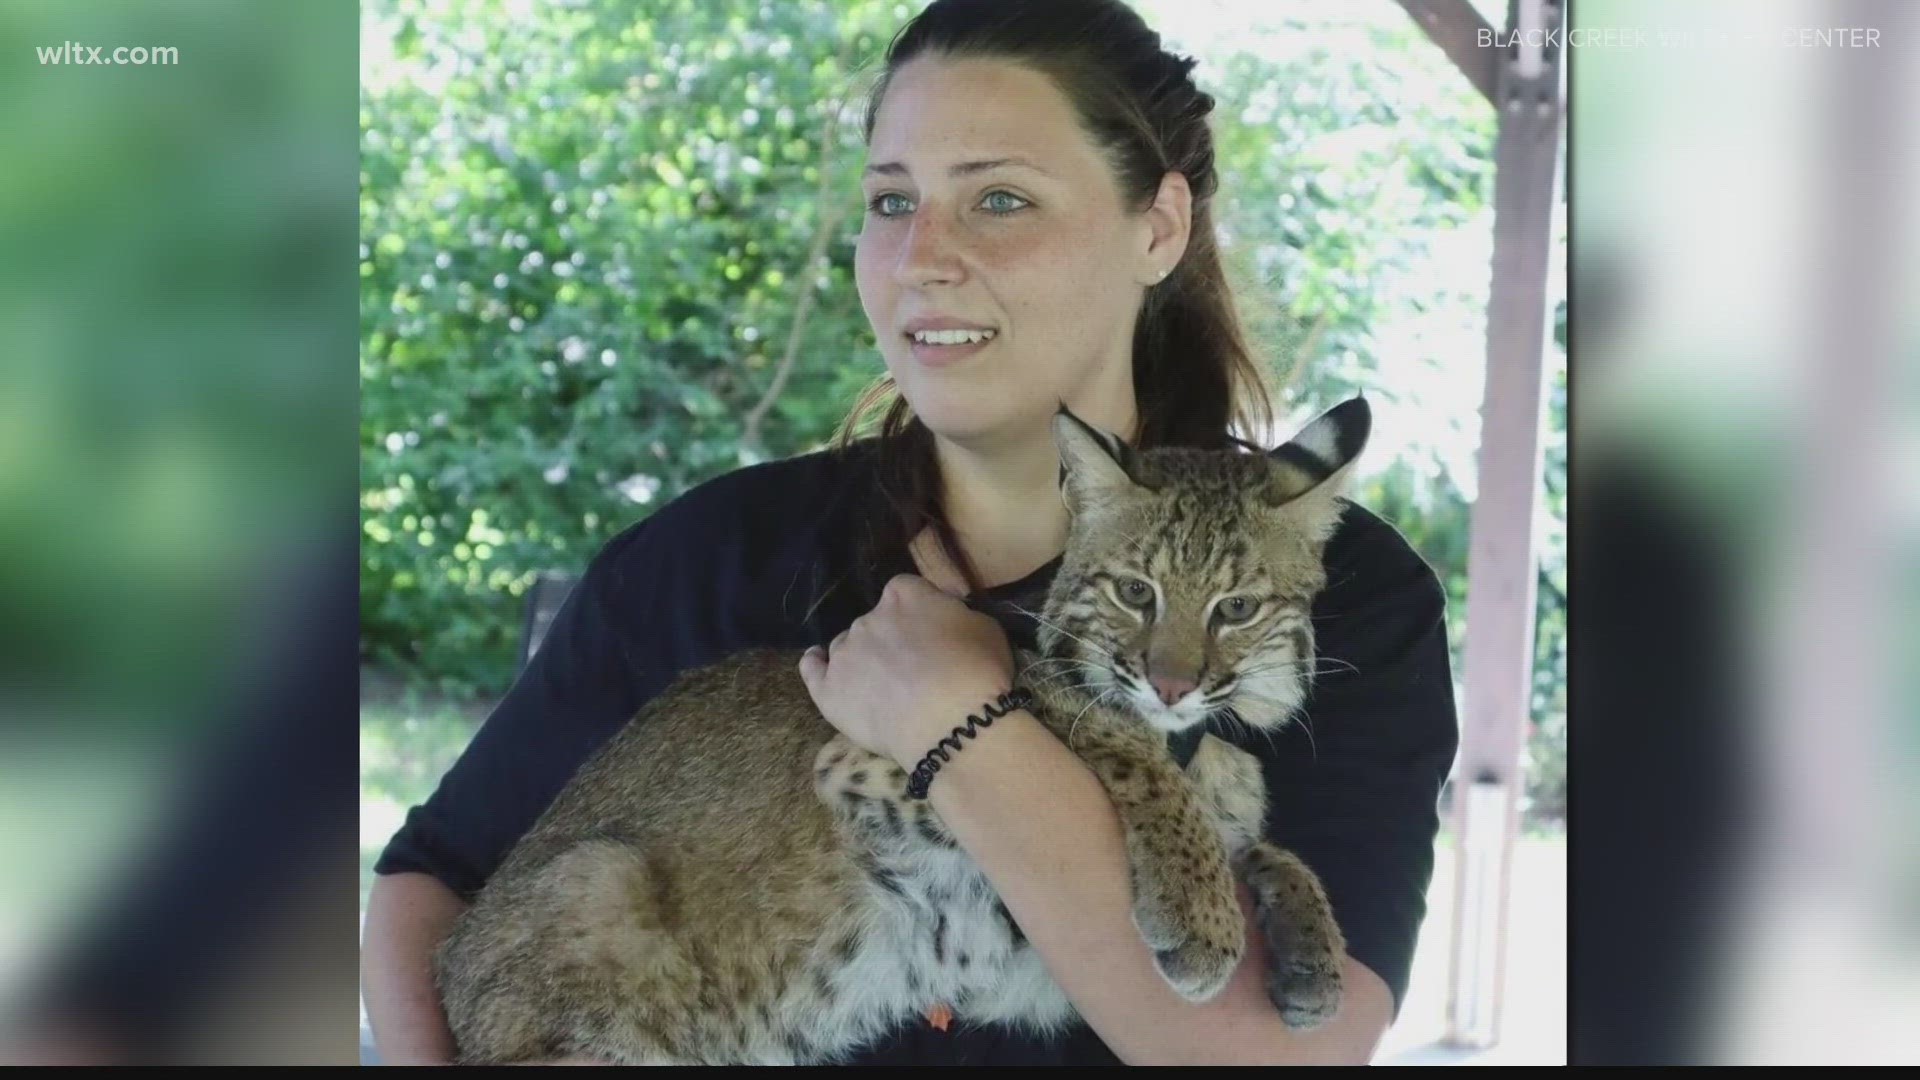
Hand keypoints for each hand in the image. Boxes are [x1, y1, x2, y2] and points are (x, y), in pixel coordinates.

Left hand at [797, 574, 1015, 767]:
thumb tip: (947, 616)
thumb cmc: (977, 673)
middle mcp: (868, 617)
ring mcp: (844, 653)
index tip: (933, 633)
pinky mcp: (827, 690)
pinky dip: (815, 665)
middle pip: (875, 621)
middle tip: (914, 668)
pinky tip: (817, 664)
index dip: (919, 613)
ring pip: (846, 646)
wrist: (951, 726)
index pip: (905, 591)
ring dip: (861, 658)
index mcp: (904, 594)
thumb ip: (957, 615)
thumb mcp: (986, 628)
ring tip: (882, 685)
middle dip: (890, 639)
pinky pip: (812, 670)